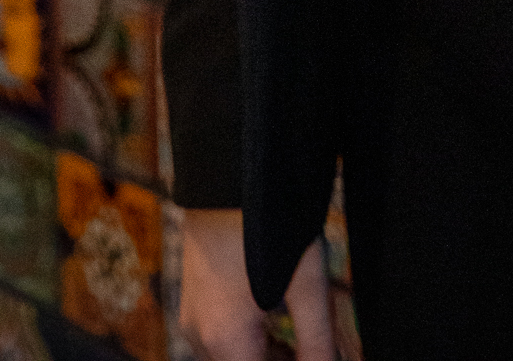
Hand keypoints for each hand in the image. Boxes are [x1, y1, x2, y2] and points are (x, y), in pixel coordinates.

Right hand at [178, 212, 335, 360]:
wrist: (229, 171)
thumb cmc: (270, 220)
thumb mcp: (307, 285)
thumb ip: (318, 343)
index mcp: (226, 340)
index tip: (317, 357)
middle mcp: (201, 337)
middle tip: (319, 349)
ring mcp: (193, 318)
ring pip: (236, 357)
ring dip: (270, 356)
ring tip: (306, 340)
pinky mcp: (194, 300)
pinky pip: (223, 338)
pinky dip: (253, 340)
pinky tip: (282, 322)